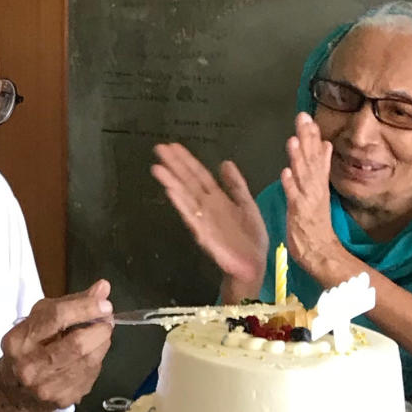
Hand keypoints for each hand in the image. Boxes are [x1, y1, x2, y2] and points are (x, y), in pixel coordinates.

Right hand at [0, 280, 113, 411]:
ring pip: (89, 360)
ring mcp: (46, 387)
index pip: (56, 318)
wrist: (13, 392)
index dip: (85, 308)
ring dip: (102, 343)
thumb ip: (72, 303)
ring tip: (101, 334)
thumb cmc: (28, 347)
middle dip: (100, 328)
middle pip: (77, 344)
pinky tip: (91, 354)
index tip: (105, 304)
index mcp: (19, 340)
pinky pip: (90, 374)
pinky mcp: (62, 400)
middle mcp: (29, 366)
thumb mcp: (40, 319)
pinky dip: (97, 360)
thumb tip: (103, 287)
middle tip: (107, 320)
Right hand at [151, 143, 268, 286]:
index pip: (199, 175)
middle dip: (174, 166)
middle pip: (188, 182)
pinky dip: (180, 203)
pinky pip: (190, 216)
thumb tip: (225, 162)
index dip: (187, 160)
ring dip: (171, 181)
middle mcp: (207, 207)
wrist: (253, 264)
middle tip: (159, 149)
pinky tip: (170, 191)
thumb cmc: (251, 238)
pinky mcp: (204, 234)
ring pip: (185, 197)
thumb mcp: (247, 204)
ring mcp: (203, 220)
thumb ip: (236, 185)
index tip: (173, 146)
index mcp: (218, 199)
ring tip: (158, 168)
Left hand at [281, 113, 342, 275]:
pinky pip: (294, 198)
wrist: (321, 252)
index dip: (312, 136)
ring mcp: (308, 200)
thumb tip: (325, 146)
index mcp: (318, 183)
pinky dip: (291, 185)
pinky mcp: (299, 213)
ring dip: (298, 157)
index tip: (308, 117)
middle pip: (311, 159)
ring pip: (303, 175)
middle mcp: (315, 188)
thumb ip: (321, 168)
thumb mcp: (320, 191)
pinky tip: (286, 172)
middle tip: (302, 117)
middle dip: (307, 138)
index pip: (317, 155)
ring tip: (293, 140)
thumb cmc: (316, 224)